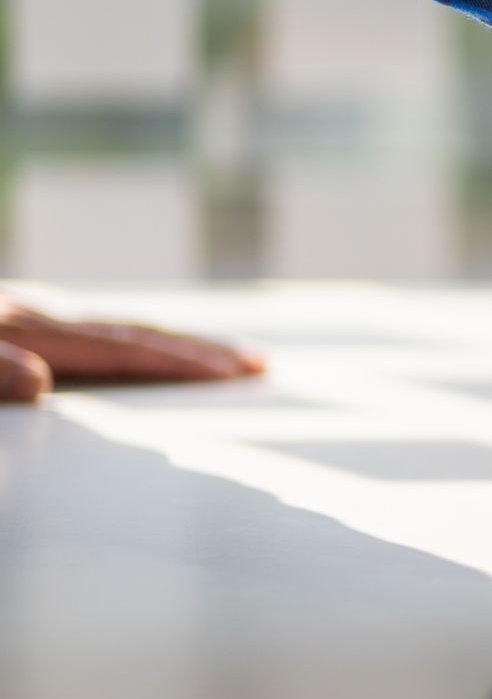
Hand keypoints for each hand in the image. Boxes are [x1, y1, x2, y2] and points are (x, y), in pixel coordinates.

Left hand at [0, 295, 265, 401]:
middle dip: (203, 348)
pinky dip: (136, 341)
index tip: (234, 372)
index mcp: (27, 328)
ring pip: (121, 328)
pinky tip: (141, 348)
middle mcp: (38, 316)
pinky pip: (95, 332)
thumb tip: (38, 384)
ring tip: (220, 357)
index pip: (122, 347)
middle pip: (139, 331)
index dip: (180, 360)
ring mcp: (28, 315)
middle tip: (260, 361)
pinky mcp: (15, 322)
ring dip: (176, 342)